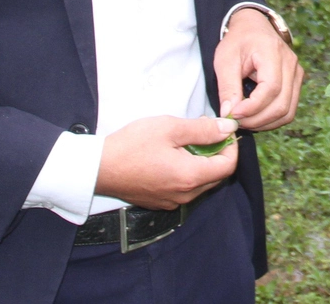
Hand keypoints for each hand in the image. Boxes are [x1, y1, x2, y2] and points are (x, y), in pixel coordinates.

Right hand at [95, 114, 239, 209]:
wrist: (98, 168)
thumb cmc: (132, 145)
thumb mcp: (170, 128)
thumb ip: (202, 129)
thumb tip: (228, 128)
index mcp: (191, 177)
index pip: (228, 166)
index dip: (231, 146)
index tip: (223, 130)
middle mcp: (185, 195)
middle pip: (217, 176)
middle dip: (218, 153)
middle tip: (205, 131)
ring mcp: (172, 201)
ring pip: (201, 183)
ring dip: (203, 163)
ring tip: (187, 141)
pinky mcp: (160, 202)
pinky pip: (184, 189)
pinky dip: (188, 172)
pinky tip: (173, 156)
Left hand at [214, 7, 302, 131]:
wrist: (253, 27)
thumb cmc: (238, 41)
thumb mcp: (225, 60)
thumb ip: (227, 87)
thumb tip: (228, 114)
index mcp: (273, 52)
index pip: (270, 88)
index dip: (253, 107)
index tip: (233, 114)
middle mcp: (290, 63)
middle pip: (281, 104)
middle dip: (257, 119)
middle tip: (236, 122)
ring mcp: (297, 73)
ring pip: (288, 111)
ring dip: (265, 123)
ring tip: (244, 121)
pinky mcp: (296, 83)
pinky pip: (289, 109)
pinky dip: (272, 120)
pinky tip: (255, 118)